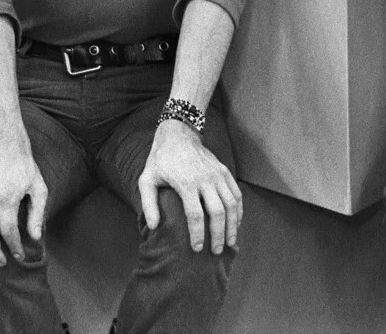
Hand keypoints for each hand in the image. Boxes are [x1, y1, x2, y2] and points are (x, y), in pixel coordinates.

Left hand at [138, 119, 241, 254]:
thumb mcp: (147, 179)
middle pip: (218, 211)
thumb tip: (153, 228)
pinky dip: (238, 210)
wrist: (178, 134)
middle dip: (219, 235)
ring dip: (232, 225)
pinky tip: (235, 223)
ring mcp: (217, 173)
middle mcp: (205, 178)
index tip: (196, 249)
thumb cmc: (160, 160)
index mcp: (186, 182)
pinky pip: (236, 193)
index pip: (195, 215)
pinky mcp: (224, 170)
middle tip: (216, 252)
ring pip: (231, 203)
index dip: (197, 234)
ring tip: (230, 243)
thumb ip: (148, 204)